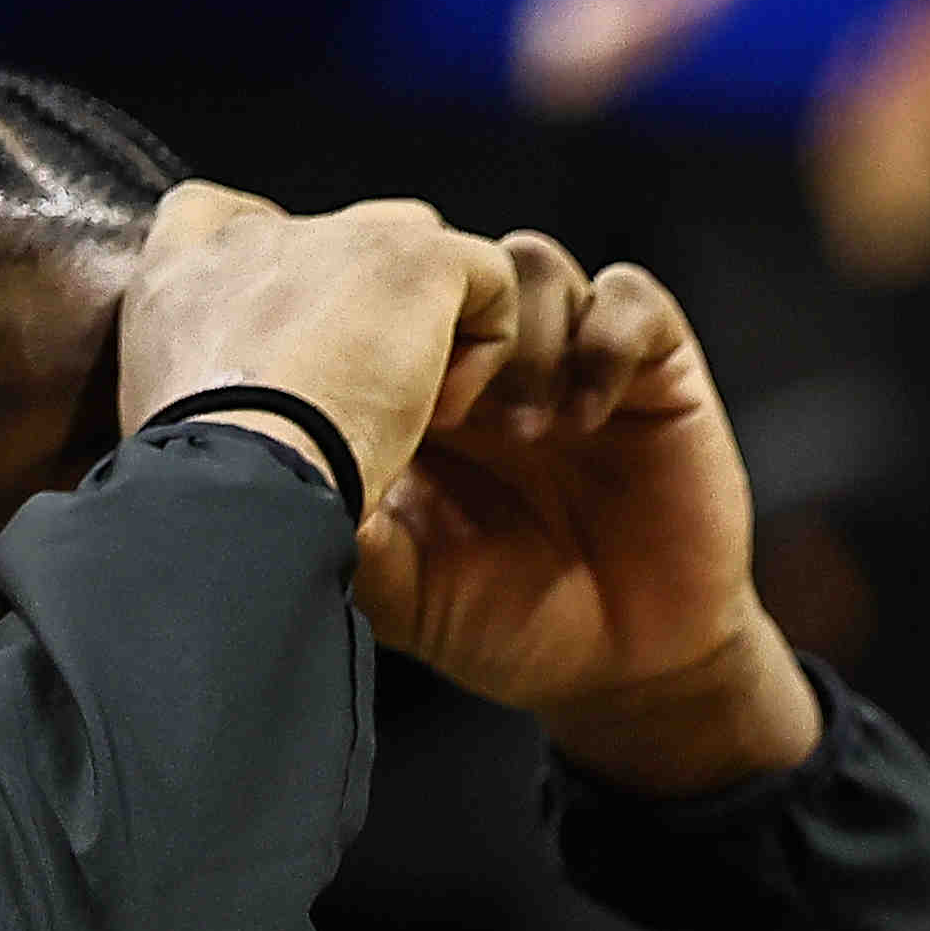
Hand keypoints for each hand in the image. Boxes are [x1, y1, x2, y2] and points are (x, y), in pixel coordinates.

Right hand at [116, 184, 517, 513]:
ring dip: (426, 323)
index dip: (276, 273)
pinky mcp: (408, 258)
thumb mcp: (175, 427)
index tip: (298, 346)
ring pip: (416, 246)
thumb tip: (257, 416)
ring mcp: (332, 236)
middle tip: (360, 401)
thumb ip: (213, 385)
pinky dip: (485, 350)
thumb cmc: (205, 483)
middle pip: (337, 239)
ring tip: (405, 409)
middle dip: (367, 310)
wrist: (236, 476)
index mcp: (181, 273)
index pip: (213, 216)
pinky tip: (437, 416)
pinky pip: (485, 277)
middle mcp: (250, 237)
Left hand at [352, 238, 819, 793]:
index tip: (368, 388)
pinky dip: (604, 344)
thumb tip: (273, 471)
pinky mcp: (656, 373)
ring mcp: (569, 360)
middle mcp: (488, 364)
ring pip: (529, 264)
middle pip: (446, 259)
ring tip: (521, 433)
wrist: (622, 671)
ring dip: (521, 339)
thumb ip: (342, 527)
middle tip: (440, 412)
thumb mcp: (396, 589)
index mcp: (411, 397)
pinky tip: (583, 421)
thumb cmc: (504, 626)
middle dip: (437, 315)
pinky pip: (629, 298)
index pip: (373, 299)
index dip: (363, 312)